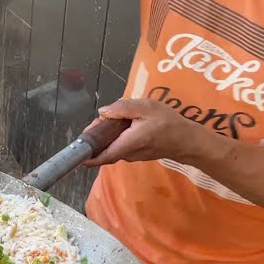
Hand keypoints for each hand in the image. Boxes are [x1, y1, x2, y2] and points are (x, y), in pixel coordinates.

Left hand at [83, 99, 208, 166]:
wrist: (187, 140)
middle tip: (102, 119)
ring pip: (112, 146)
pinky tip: (123, 124)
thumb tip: (103, 112)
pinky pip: (120, 146)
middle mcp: (128, 154)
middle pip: (104, 148)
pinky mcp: (136, 154)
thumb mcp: (146, 107)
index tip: (76, 149)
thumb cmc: (168, 123)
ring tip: (113, 118)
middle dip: (96, 135)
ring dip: (107, 134)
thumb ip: (123, 109)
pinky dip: (116, 136)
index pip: (102, 156)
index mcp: (128, 143)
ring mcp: (132, 156)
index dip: (86, 155)